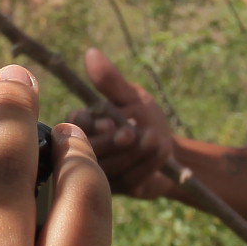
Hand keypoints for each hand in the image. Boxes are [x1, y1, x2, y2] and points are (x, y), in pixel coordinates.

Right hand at [69, 48, 175, 199]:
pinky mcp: (115, 193)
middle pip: (88, 150)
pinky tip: (161, 153)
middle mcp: (82, 151)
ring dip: (133, 153)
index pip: (74, 125)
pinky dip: (146, 165)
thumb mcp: (132, 97)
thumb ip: (111, 81)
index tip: (110, 121)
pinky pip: (126, 180)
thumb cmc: (146, 119)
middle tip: (132, 133)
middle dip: (113, 142)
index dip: (91, 125)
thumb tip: (91, 53)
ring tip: (154, 138)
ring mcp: (98, 175)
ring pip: (108, 168)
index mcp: (82, 126)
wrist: (172, 153)